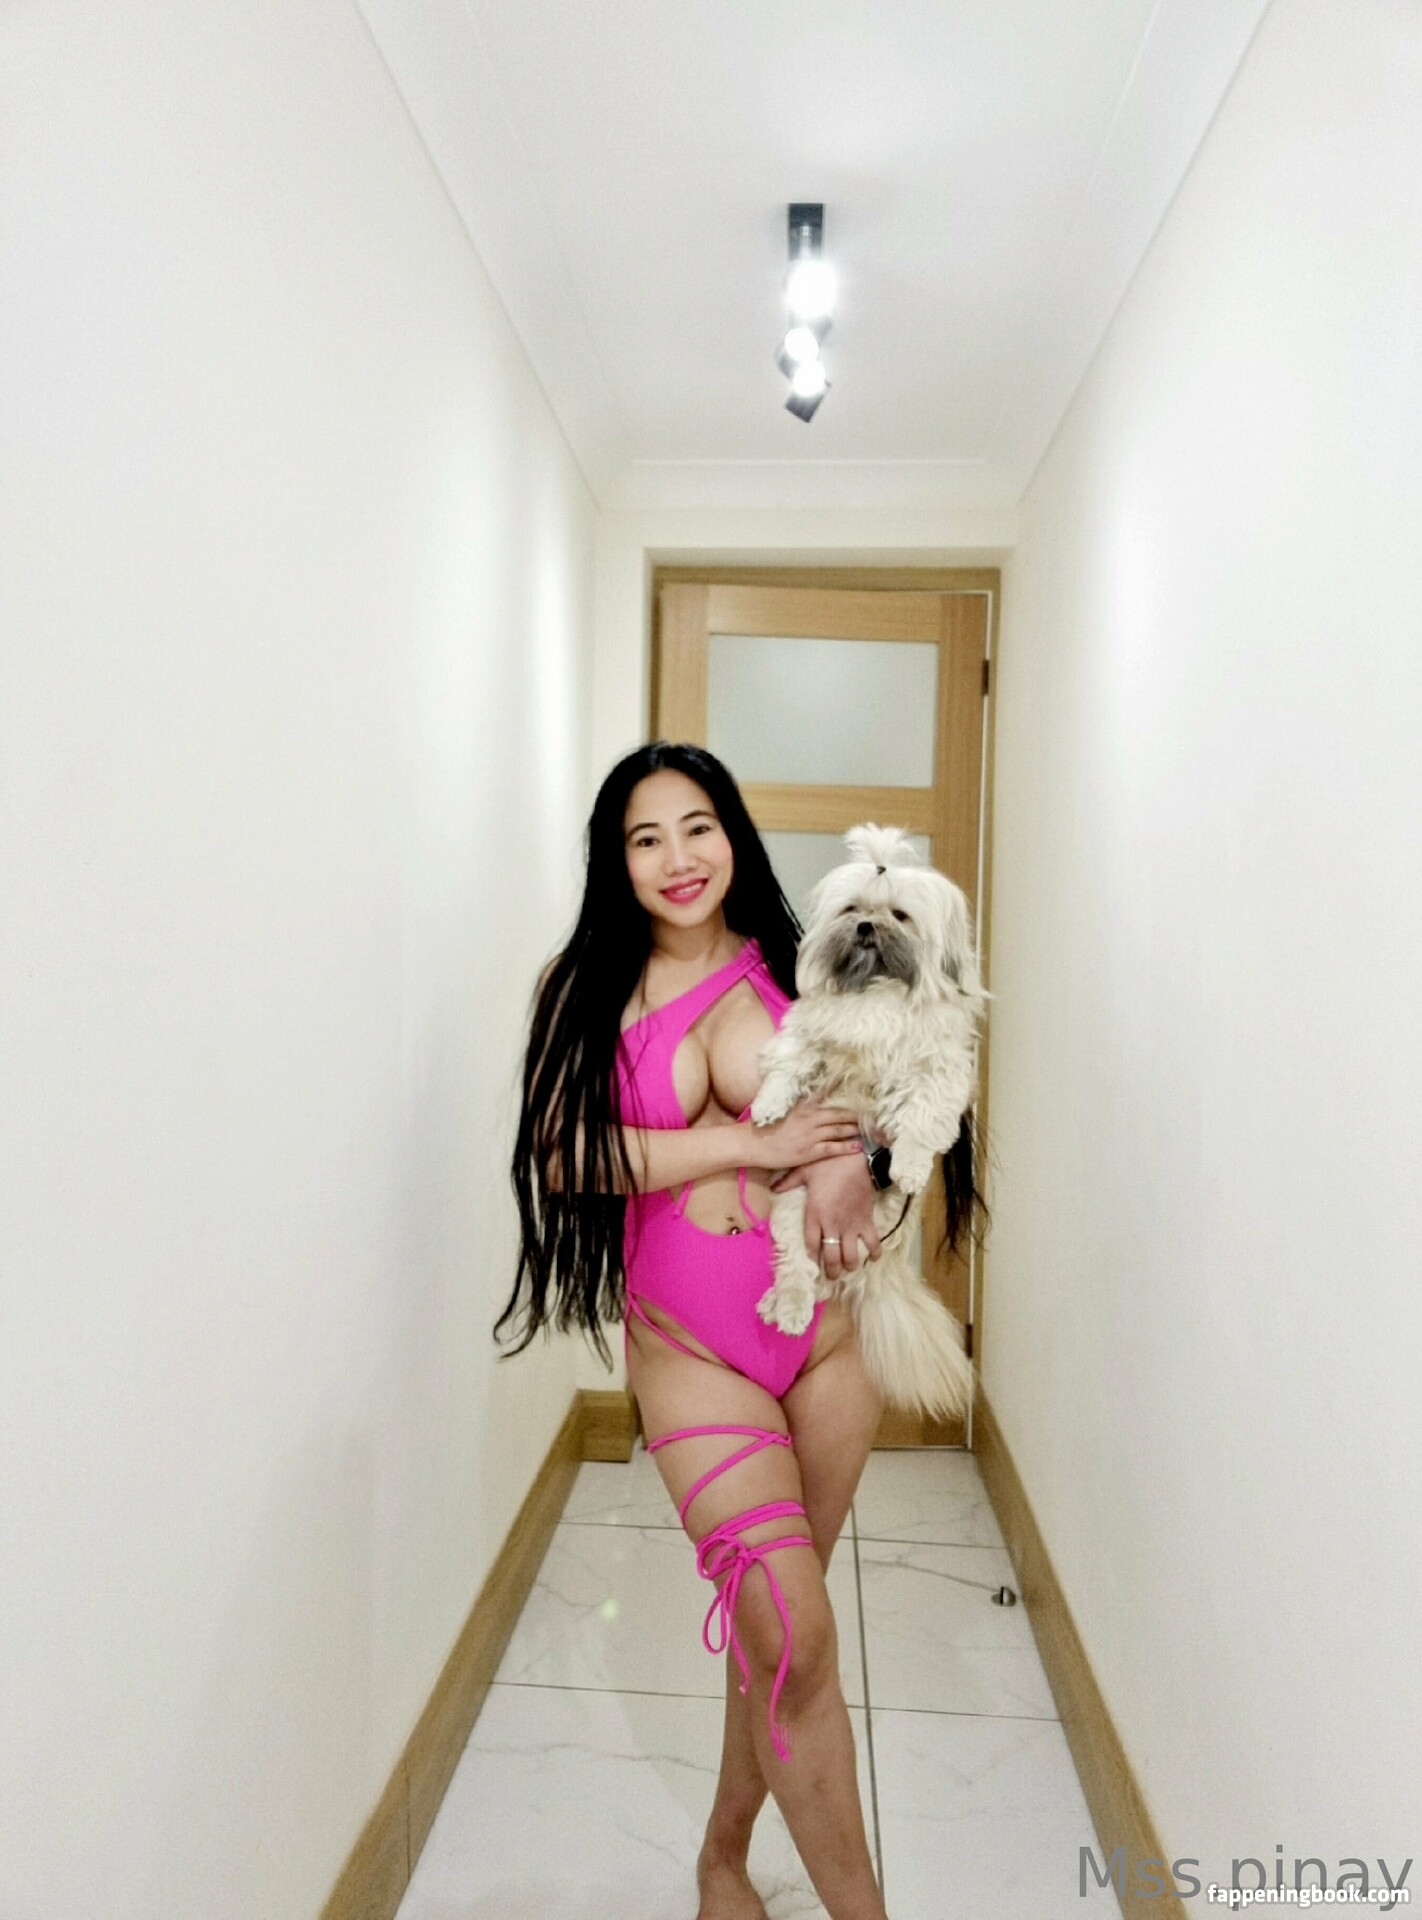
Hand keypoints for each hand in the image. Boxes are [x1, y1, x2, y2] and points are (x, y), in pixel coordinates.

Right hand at [747, 1098, 861, 1171]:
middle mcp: (809, 1118)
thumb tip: (811, 1095)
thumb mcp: (783, 1110)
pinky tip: (858, 1146)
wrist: (751, 1143)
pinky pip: (832, 1148)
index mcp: (802, 1106)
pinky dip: (846, 1147)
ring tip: (870, 1129)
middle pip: (839, 1113)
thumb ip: (799, 1103)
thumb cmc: (764, 1126)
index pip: (826, 1094)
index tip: (859, 1090)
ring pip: (839, 1130)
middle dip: (856, 1114)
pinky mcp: (809, 1151)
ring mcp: (810, 1135)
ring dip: (855, 1129)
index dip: (843, 1092)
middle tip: (872, 1113)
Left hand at [772, 1150, 882, 1286]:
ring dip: (850, 1266)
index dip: (812, 1258)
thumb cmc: (827, 1163)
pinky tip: (873, 1257)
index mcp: (815, 1215)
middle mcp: (832, 1225)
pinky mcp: (866, 1221)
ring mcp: (850, 1225)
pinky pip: (873, 1242)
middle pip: (831, 1258)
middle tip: (831, 1275)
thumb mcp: (803, 1171)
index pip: (811, 1245)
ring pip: (850, 1256)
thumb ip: (788, 1182)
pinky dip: (874, 1253)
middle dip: (831, 1271)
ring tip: (849, 1268)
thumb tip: (774, 1188)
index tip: (812, 1264)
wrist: (855, 1158)